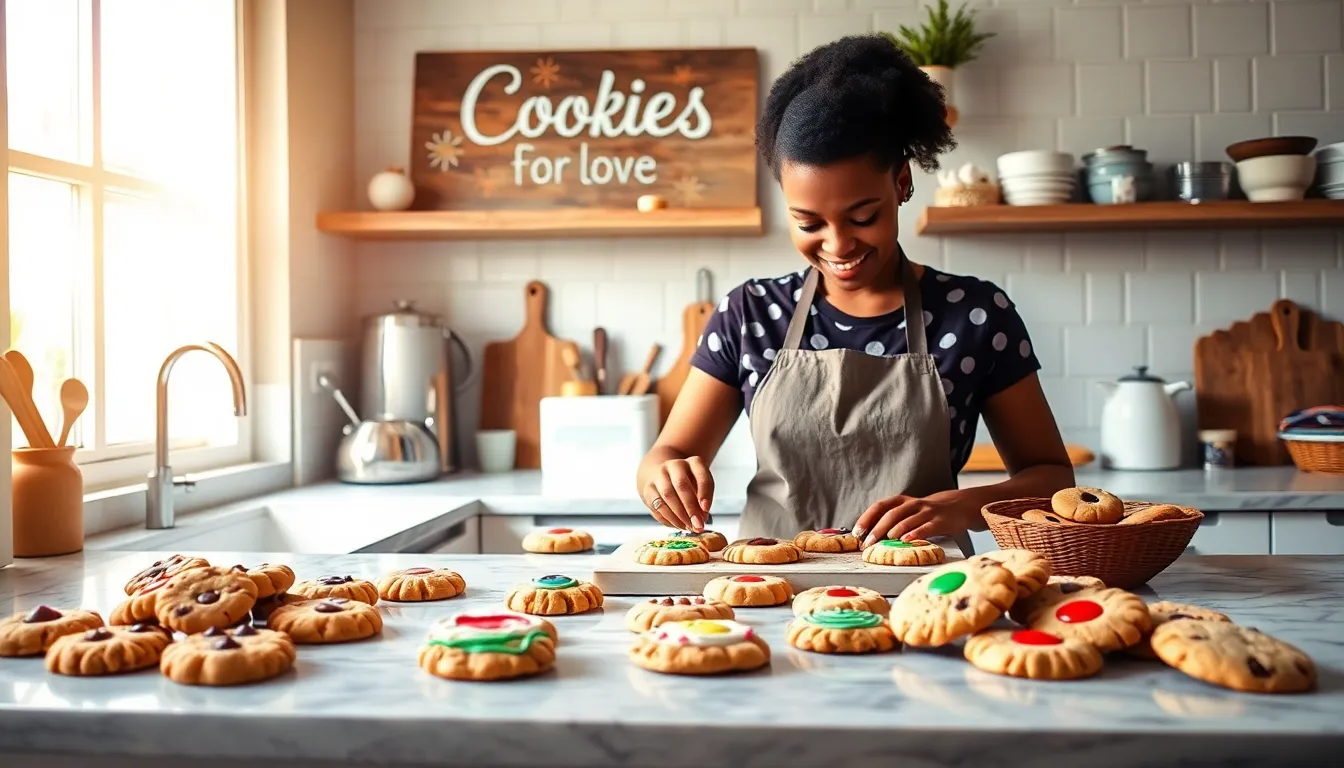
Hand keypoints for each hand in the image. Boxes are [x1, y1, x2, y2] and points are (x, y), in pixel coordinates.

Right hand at [642, 456, 713, 531]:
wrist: (660, 474)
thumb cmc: (686, 482)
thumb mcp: (700, 485)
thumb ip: (703, 500)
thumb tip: (702, 518)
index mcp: (693, 463)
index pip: (701, 475)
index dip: (704, 492)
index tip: (706, 509)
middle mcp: (674, 465)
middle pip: (681, 485)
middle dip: (690, 508)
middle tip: (697, 524)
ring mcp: (659, 476)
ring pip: (667, 496)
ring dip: (679, 516)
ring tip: (688, 527)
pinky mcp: (648, 488)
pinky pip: (657, 506)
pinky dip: (669, 519)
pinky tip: (678, 525)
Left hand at [853, 489, 978, 546]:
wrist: (957, 506)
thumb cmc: (926, 513)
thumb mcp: (908, 511)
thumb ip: (892, 520)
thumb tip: (869, 536)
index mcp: (901, 501)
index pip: (880, 506)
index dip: (867, 518)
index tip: (857, 532)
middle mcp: (913, 504)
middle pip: (891, 514)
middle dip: (877, 529)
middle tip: (868, 543)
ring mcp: (927, 512)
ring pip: (907, 520)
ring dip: (893, 532)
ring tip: (884, 542)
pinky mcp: (939, 522)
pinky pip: (925, 527)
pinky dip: (915, 534)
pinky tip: (906, 541)